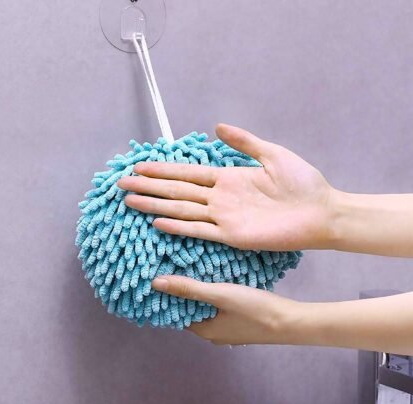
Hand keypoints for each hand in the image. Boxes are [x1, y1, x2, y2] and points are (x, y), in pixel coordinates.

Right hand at [118, 124, 334, 250]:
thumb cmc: (301, 182)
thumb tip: (217, 127)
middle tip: (122, 183)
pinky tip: (158, 222)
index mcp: (227, 178)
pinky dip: (179, 227)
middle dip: (150, 187)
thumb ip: (244, 142)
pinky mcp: (232, 236)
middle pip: (177, 190)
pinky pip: (200, 230)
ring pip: (182, 209)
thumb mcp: (272, 154)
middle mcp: (219, 198)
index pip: (187, 173)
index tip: (140, 166)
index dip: (163, 170)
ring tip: (132, 201)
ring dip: (156, 205)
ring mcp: (223, 218)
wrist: (320, 210)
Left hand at [152, 276, 302, 344]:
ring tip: (196, 269)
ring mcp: (228, 330)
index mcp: (204, 330)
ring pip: (207, 308)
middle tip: (179, 267)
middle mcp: (214, 333)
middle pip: (192, 310)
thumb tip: (156, 283)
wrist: (289, 321)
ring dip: (201, 292)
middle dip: (186, 291)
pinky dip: (215, 295)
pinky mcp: (240, 323)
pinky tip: (219, 280)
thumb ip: (189, 289)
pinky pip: (220, 308)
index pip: (177, 312)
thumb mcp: (219, 295)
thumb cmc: (254, 309)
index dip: (169, 295)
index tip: (163, 275)